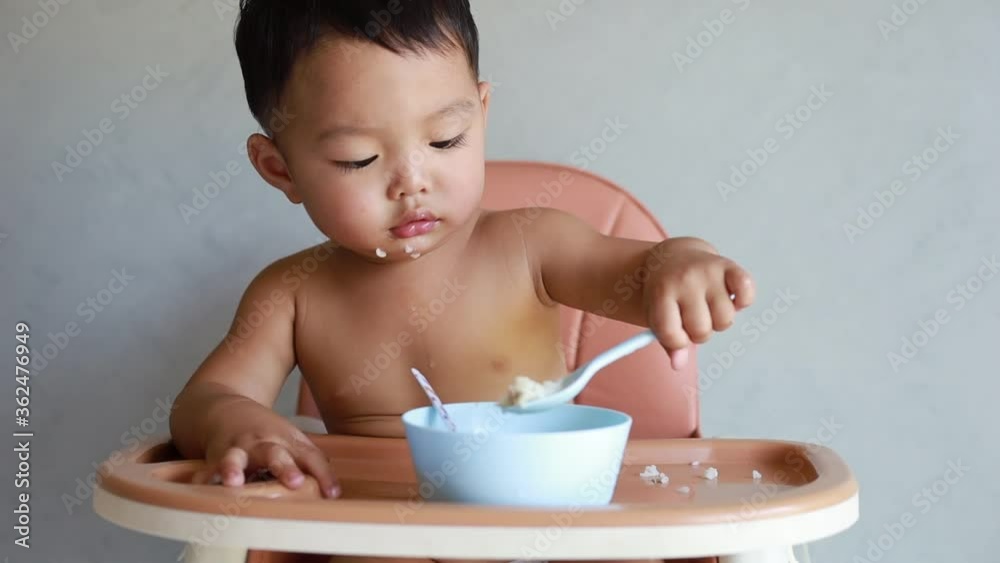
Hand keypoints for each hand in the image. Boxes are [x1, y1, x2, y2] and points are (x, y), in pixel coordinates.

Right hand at [192, 424, 340, 498]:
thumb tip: (333, 492)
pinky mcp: (214, 457)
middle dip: (285, 469)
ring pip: (235, 459)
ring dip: (235, 469)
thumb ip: (311, 463)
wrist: (225, 410)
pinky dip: (203, 477)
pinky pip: (207, 469)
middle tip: (295, 481)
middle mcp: (263, 445)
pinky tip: (200, 485)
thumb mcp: (292, 441)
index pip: (310, 458)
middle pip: (276, 456)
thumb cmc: (265, 433)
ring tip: (234, 481)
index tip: (332, 493)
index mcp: (287, 442)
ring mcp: (237, 450)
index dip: (323, 475)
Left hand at [642, 237, 754, 369]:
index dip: (677, 341)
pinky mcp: (728, 266)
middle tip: (692, 317)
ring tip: (708, 307)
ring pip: (726, 319)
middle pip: (702, 330)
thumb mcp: (656, 314)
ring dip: (719, 321)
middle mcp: (685, 280)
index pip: (672, 335)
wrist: (672, 256)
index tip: (676, 331)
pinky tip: (730, 298)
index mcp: (662, 293)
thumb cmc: (665, 293)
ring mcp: (708, 271)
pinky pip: (746, 293)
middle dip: (699, 332)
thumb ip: (668, 341)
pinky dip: (743, 301)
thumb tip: (678, 365)